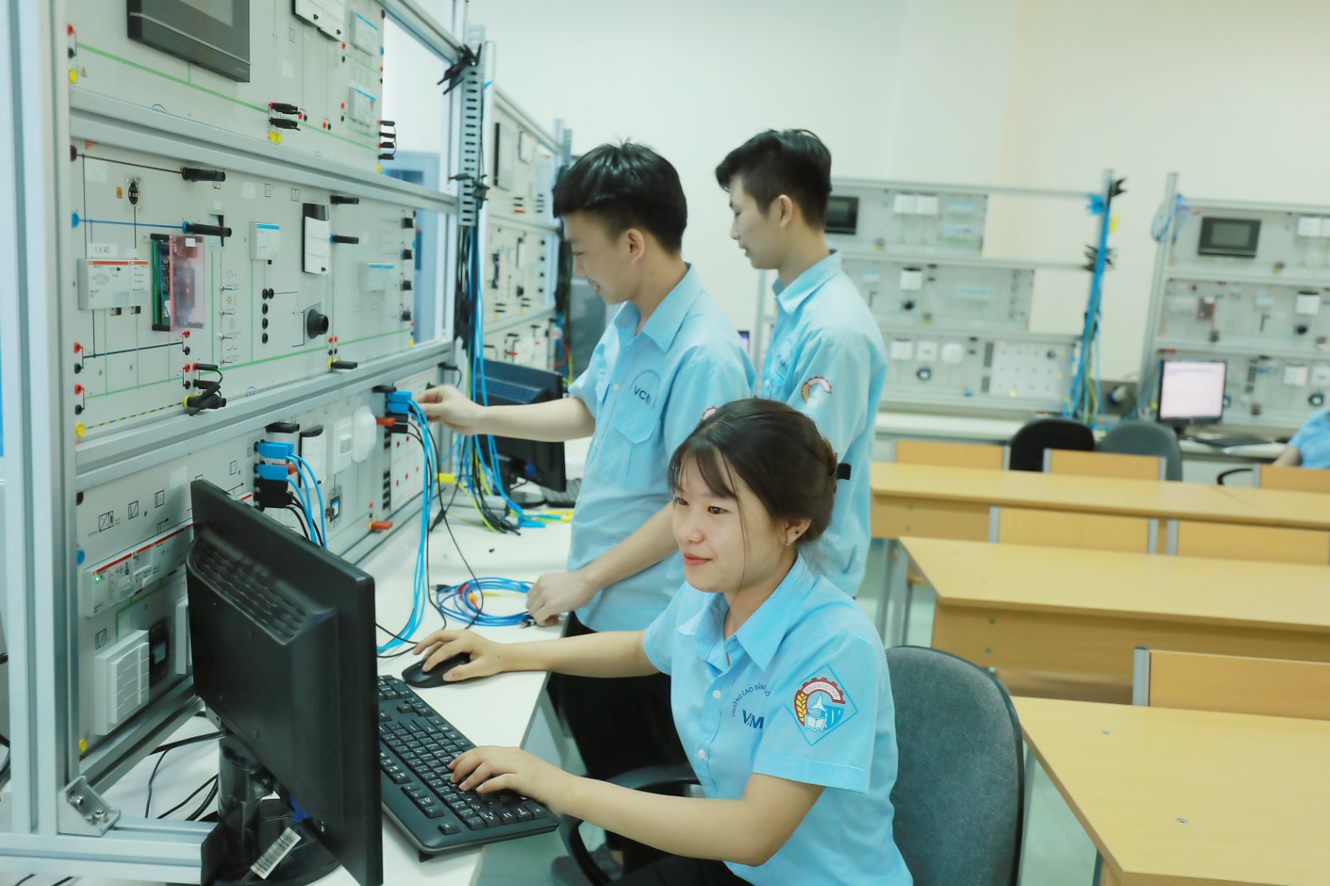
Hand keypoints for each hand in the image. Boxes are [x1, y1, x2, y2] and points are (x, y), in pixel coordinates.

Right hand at [410, 630, 508, 681]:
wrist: (504, 655)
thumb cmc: (494, 660)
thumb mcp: (479, 669)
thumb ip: (462, 672)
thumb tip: (446, 675)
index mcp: (467, 640)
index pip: (445, 649)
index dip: (433, 659)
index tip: (426, 669)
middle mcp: (463, 634)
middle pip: (438, 635)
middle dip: (425, 643)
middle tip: (415, 653)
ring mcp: (462, 635)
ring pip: (440, 636)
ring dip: (429, 643)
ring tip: (419, 654)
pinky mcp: (462, 638)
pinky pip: (445, 639)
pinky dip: (435, 644)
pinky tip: (431, 653)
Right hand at [418, 385, 483, 433]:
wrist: (476, 422)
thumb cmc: (465, 411)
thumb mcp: (444, 409)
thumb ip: (429, 409)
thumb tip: (416, 408)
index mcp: (442, 391)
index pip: (425, 394)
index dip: (416, 401)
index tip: (409, 407)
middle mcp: (441, 398)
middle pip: (425, 403)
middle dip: (419, 409)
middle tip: (412, 415)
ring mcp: (443, 408)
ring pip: (428, 411)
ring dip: (423, 416)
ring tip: (419, 421)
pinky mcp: (444, 417)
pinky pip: (432, 417)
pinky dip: (428, 420)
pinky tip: (425, 423)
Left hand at [449, 745, 573, 811]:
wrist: (567, 788)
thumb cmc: (545, 783)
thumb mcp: (522, 772)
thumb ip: (505, 770)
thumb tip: (482, 777)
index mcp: (513, 752)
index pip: (483, 749)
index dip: (464, 756)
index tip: (452, 765)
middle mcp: (515, 755)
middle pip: (482, 753)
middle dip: (463, 764)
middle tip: (452, 777)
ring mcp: (521, 766)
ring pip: (489, 763)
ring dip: (472, 775)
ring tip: (462, 786)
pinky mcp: (526, 779)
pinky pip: (503, 779)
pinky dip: (489, 784)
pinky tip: (480, 791)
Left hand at [527, 569, 597, 625]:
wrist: (587, 581)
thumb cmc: (578, 582)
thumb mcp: (557, 583)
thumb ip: (548, 590)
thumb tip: (546, 604)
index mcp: (541, 580)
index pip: (530, 597)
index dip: (538, 605)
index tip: (548, 608)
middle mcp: (540, 587)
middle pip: (530, 605)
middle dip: (539, 612)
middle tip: (551, 614)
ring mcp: (544, 596)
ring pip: (533, 613)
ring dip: (541, 617)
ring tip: (554, 616)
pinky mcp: (550, 605)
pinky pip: (539, 618)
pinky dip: (544, 622)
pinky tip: (555, 619)